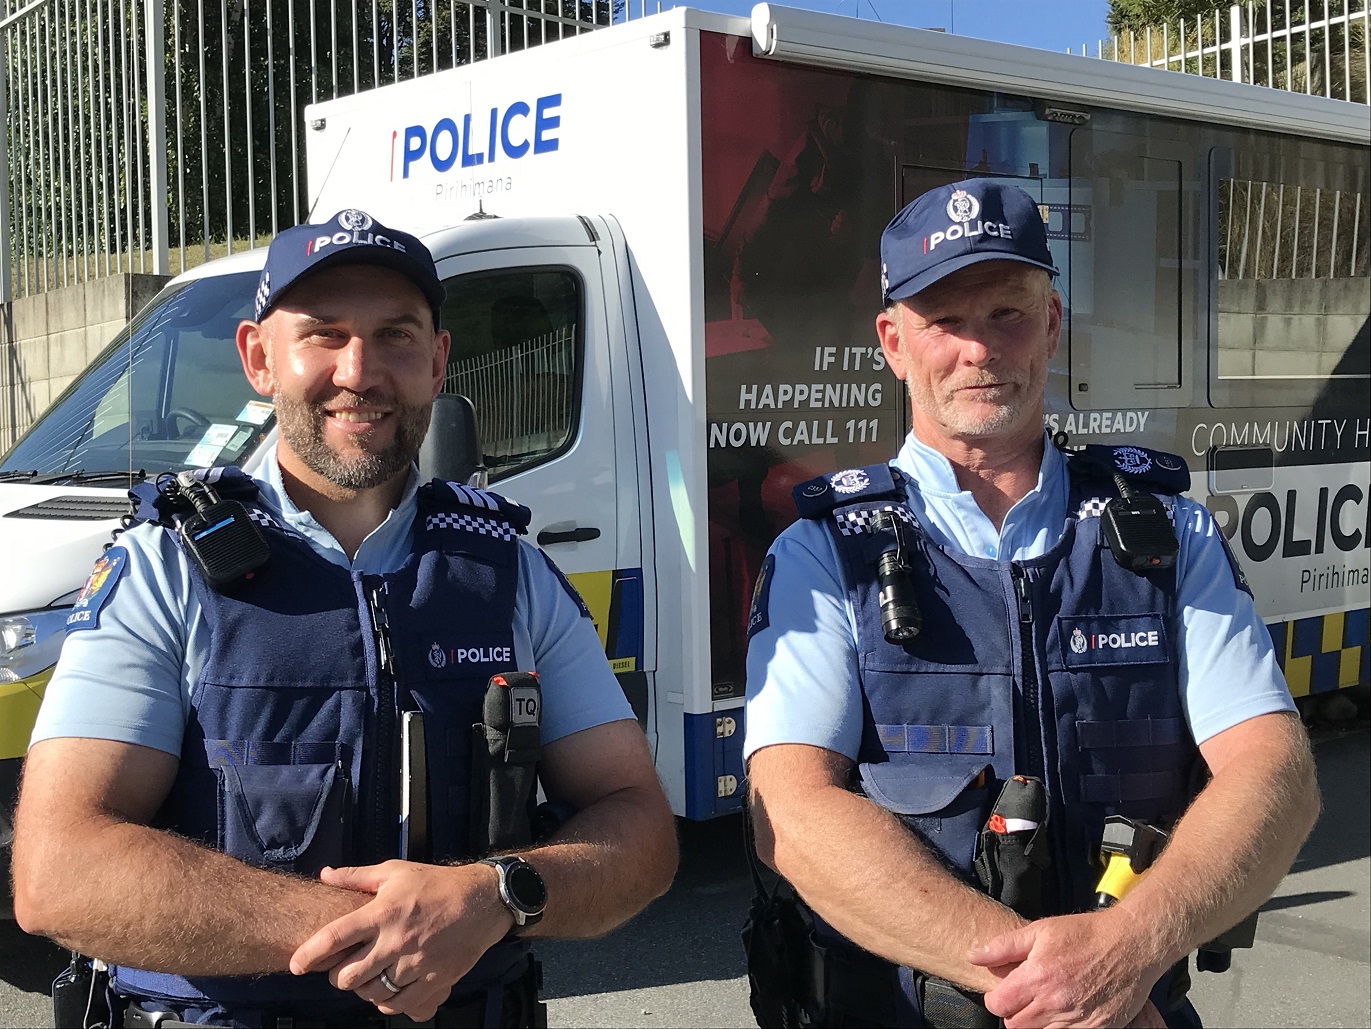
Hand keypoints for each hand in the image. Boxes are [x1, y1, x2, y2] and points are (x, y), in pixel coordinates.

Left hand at [289, 860, 513, 1020]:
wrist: (482, 901)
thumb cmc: (435, 884)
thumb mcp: (395, 871)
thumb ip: (356, 876)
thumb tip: (324, 875)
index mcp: (383, 913)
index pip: (335, 937)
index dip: (309, 954)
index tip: (297, 965)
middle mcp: (396, 941)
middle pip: (348, 976)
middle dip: (337, 976)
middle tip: (343, 968)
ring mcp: (415, 964)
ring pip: (370, 993)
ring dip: (361, 989)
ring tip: (366, 977)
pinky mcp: (433, 980)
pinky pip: (398, 1003)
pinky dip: (386, 1000)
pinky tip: (386, 989)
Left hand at [968, 910, 1166, 1027]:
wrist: (1131, 945)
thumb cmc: (1085, 934)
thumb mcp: (1040, 930)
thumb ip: (1003, 946)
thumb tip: (973, 955)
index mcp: (1037, 976)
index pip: (998, 1006)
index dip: (996, 999)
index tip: (1003, 992)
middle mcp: (1055, 1002)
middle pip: (1016, 1025)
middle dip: (1014, 1013)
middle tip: (1024, 998)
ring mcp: (1077, 1019)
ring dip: (1037, 1022)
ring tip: (1045, 1003)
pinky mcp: (1096, 1028)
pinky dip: (1062, 1027)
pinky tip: (1066, 1010)